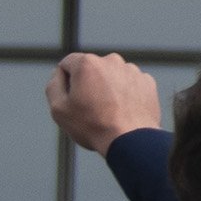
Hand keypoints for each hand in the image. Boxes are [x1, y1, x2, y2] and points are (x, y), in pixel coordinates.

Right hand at [48, 51, 162, 150]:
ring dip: (108, 89)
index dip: (65, 84)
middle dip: (88, 85)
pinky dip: (126, 94)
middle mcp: (112, 60)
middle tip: (90, 109)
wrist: (130, 140)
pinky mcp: (147, 82)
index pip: (68, 65)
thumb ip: (54, 85)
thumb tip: (59, 73)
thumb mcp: (58, 109)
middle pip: (91, 70)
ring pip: (112, 76)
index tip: (72, 101)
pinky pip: (130, 85)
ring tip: (109, 112)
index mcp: (87, 63)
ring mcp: (132, 70)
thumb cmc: (92, 126)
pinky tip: (124, 111)